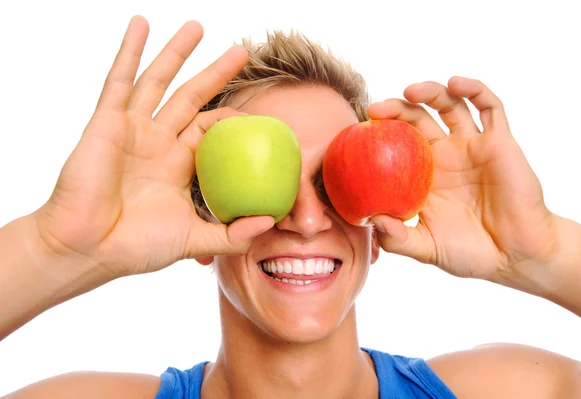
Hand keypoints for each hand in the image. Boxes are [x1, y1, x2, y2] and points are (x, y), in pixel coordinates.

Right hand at [33, 16, 273, 278]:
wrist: (87, 249)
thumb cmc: (135, 247)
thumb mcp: (192, 240)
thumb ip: (231, 235)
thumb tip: (271, 222)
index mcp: (178, 164)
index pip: (210, 130)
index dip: (231, 119)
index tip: (257, 113)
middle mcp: (157, 142)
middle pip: (192, 97)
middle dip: (216, 73)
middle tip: (242, 50)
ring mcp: (132, 129)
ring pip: (159, 82)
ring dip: (177, 52)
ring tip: (198, 26)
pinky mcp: (106, 122)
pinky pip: (119, 81)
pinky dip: (129, 51)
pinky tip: (141, 25)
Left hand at [367, 77, 557, 278]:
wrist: (516, 256)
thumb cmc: (470, 253)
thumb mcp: (427, 248)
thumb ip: (398, 239)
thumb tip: (370, 220)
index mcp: (424, 175)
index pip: (396, 143)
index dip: (380, 133)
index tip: (359, 130)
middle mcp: (445, 155)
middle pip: (418, 118)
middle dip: (396, 108)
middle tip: (376, 109)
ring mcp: (472, 146)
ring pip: (450, 105)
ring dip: (430, 91)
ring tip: (411, 91)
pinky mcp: (500, 142)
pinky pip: (490, 107)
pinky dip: (474, 90)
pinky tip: (456, 84)